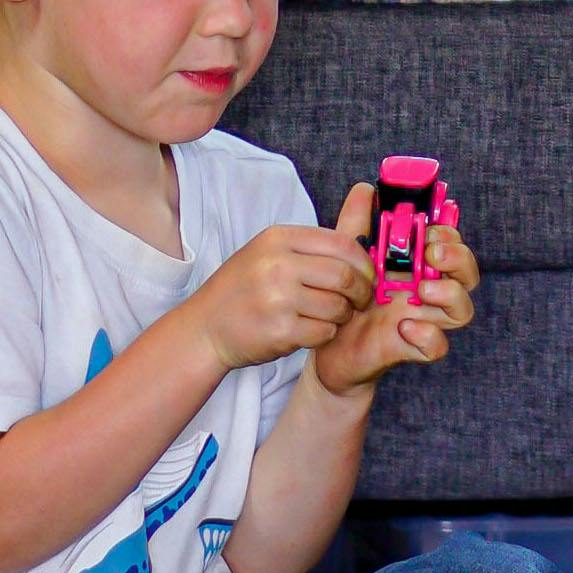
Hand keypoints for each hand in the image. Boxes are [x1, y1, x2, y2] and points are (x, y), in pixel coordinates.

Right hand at [191, 221, 375, 372]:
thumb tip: (362, 241)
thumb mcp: (268, 253)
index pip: (342, 243)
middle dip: (362, 292)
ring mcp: (278, 298)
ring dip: (343, 316)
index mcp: (278, 239)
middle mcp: (277, 264)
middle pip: (345, 276)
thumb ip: (309, 248)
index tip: (367, 276)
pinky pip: (325, 332)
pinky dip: (326, 334)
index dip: (364, 263)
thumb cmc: (243, 290)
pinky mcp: (280, 330)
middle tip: (360, 301)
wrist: (205, 327)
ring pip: (338, 307)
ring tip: (330, 316)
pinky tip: (311, 330)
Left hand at [311, 180, 479, 396]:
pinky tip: (404, 326)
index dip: (449, 234)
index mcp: (417, 266)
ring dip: (449, 295)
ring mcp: (425, 320)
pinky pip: (438, 346)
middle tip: (432, 254)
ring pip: (463, 310)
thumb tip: (364, 189)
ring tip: (420, 291)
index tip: (429, 229)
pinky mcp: (413, 348)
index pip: (451, 244)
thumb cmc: (346, 298)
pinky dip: (428, 336)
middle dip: (458, 259)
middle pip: (468, 274)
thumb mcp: (347, 257)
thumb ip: (357, 224)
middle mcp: (428, 291)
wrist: (329, 345)